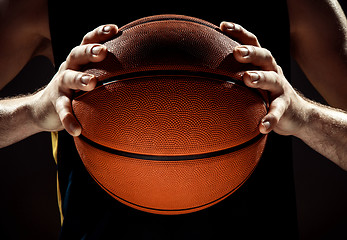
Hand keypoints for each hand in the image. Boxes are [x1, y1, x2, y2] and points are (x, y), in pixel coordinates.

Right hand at [33, 24, 117, 135]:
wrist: (44, 108)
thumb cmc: (77, 90)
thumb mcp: (89, 77)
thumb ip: (108, 73)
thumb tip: (143, 73)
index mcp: (80, 60)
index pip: (88, 41)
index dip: (99, 33)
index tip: (115, 29)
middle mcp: (69, 68)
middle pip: (76, 54)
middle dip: (89, 51)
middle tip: (103, 51)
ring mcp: (60, 85)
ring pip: (67, 78)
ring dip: (79, 79)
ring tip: (91, 83)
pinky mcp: (55, 103)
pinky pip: (62, 110)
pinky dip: (68, 118)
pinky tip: (77, 130)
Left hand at [220, 21, 307, 136]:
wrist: (297, 114)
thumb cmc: (266, 94)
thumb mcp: (253, 81)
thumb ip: (235, 74)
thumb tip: (201, 72)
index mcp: (262, 63)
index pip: (252, 42)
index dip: (239, 32)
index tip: (223, 26)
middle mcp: (273, 71)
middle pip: (264, 56)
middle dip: (251, 52)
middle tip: (237, 52)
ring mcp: (280, 89)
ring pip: (273, 79)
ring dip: (261, 77)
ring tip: (248, 78)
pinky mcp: (285, 107)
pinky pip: (278, 111)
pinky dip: (270, 118)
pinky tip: (262, 126)